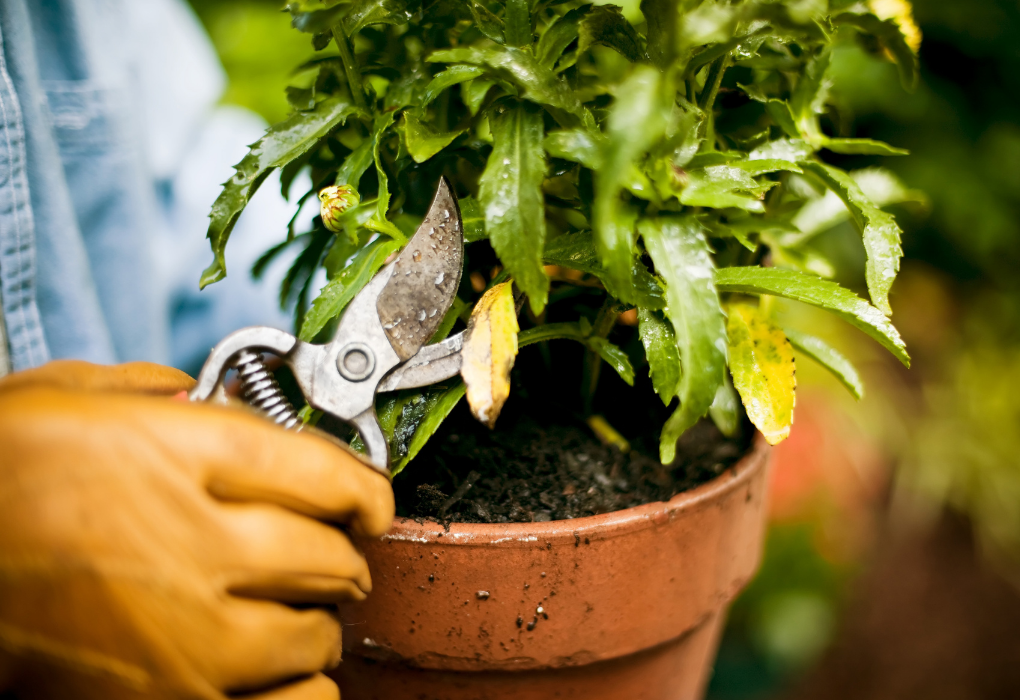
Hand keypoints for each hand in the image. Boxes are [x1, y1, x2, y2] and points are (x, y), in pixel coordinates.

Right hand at [0, 362, 393, 698]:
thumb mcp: (61, 399)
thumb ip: (145, 390)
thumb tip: (192, 393)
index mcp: (181, 455)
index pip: (326, 473)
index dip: (367, 489)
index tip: (373, 502)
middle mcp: (196, 544)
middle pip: (331, 557)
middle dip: (343, 555)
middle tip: (332, 552)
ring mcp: (186, 636)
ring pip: (316, 636)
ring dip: (318, 622)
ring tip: (297, 610)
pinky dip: (301, 688)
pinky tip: (280, 668)